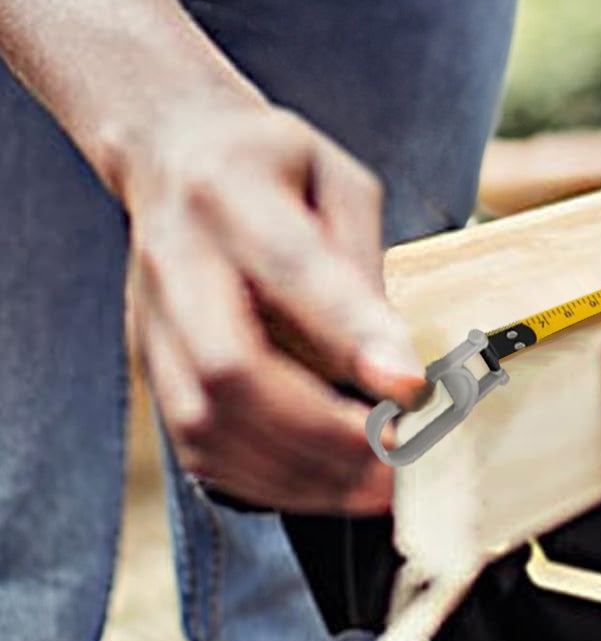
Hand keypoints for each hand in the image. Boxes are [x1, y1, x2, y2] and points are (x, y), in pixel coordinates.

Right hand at [121, 96, 428, 512]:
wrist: (173, 153)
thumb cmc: (275, 164)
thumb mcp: (337, 178)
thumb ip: (360, 255)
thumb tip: (391, 351)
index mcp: (231, 192)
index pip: (290, 270)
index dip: (349, 333)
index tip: (411, 384)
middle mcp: (176, 262)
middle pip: (230, 366)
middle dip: (318, 429)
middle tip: (396, 458)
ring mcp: (151, 321)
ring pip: (205, 421)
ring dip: (296, 470)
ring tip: (374, 487)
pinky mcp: (149, 365)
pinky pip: (194, 445)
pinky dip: (262, 479)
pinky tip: (323, 485)